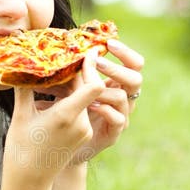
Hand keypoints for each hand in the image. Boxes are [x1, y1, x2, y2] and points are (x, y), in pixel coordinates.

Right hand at [5, 57, 105, 183]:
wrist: (30, 182)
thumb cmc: (21, 150)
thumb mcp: (21, 116)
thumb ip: (24, 88)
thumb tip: (18, 62)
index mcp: (66, 116)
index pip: (93, 85)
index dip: (91, 67)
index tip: (85, 51)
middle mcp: (81, 123)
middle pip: (88, 88)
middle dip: (79, 71)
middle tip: (67, 54)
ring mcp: (84, 130)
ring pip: (85, 98)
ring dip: (74, 85)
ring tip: (59, 72)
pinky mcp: (83, 135)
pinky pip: (83, 109)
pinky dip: (73, 98)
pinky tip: (59, 92)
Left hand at [34, 39, 143, 163]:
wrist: (62, 146)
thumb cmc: (65, 112)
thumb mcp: (68, 86)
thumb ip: (69, 71)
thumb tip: (53, 49)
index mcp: (115, 84)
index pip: (132, 64)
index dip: (125, 52)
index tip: (107, 43)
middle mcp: (122, 99)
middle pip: (136, 78)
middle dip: (117, 67)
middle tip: (98, 62)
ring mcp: (120, 116)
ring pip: (124, 97)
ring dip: (105, 88)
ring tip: (87, 86)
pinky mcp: (113, 134)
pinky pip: (118, 119)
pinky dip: (105, 110)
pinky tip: (90, 106)